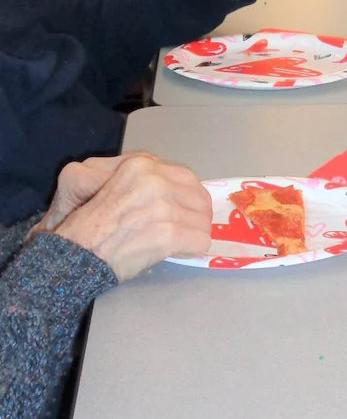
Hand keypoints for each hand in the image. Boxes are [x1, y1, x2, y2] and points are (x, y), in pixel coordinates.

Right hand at [54, 155, 212, 280]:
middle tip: (189, 226)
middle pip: (198, 195)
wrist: (72, 254)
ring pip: (202, 218)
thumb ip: (136, 174)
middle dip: (196, 212)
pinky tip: (181, 252)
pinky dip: (194, 248)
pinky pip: (200, 239)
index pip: (184, 177)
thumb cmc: (84, 222)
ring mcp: (163, 206)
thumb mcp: (101, 178)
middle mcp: (154, 180)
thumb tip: (169, 183)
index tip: (182, 208)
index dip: (185, 196)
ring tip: (183, 242)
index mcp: (141, 164)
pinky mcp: (168, 233)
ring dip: (195, 232)